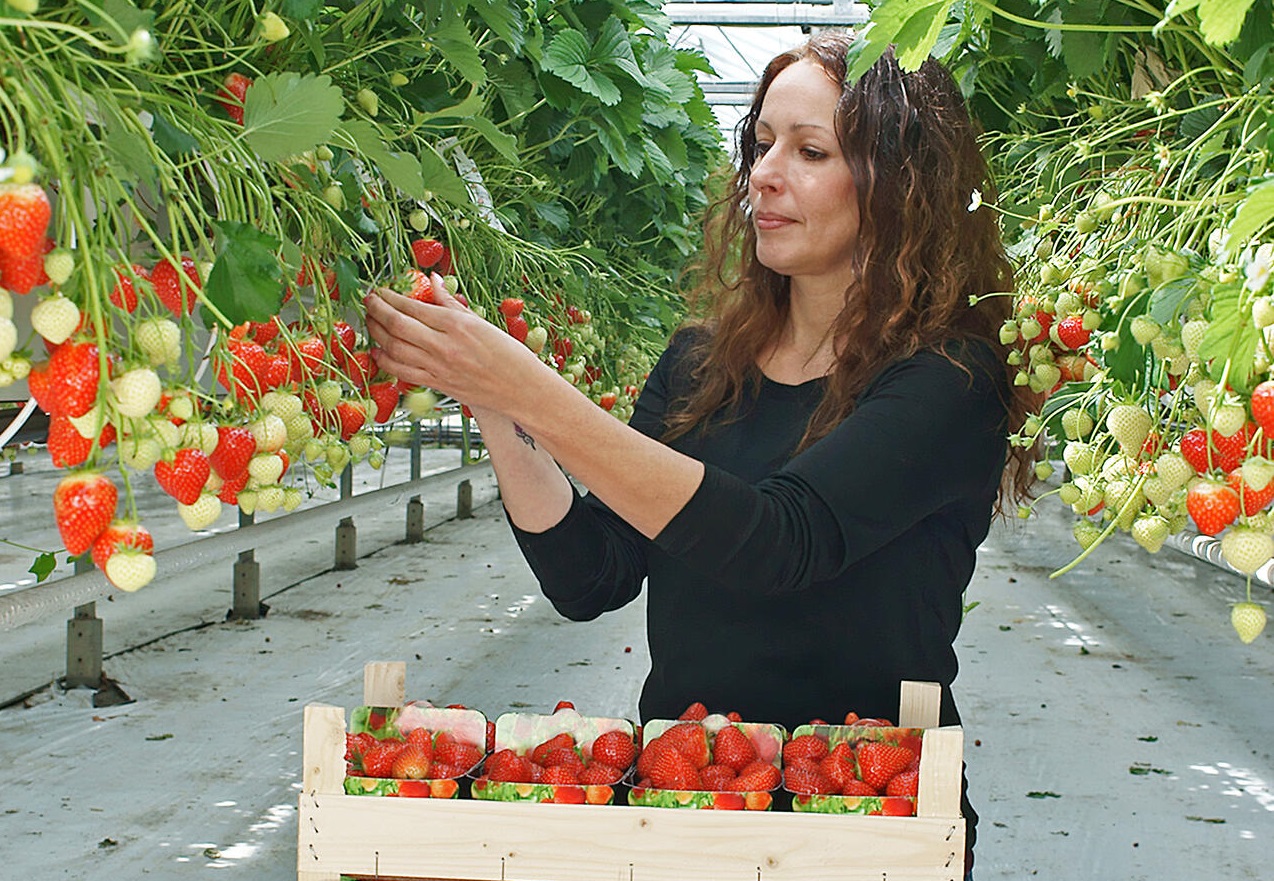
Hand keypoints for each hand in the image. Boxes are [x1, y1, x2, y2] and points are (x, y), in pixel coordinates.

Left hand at [364, 272, 545, 413]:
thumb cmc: (509, 355)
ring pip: (394, 348)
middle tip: (366, 301)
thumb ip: (451, 301)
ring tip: (369, 322)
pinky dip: (385, 360)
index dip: (390, 297)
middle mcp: (444, 345)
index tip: (379, 290)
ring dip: (375, 334)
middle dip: (375, 311)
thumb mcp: (481, 321)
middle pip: (396, 326)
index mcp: (457, 324)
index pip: (412, 306)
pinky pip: (401, 371)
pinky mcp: (437, 384)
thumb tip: (432, 280)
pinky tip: (378, 351)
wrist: (521, 389)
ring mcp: (438, 367)